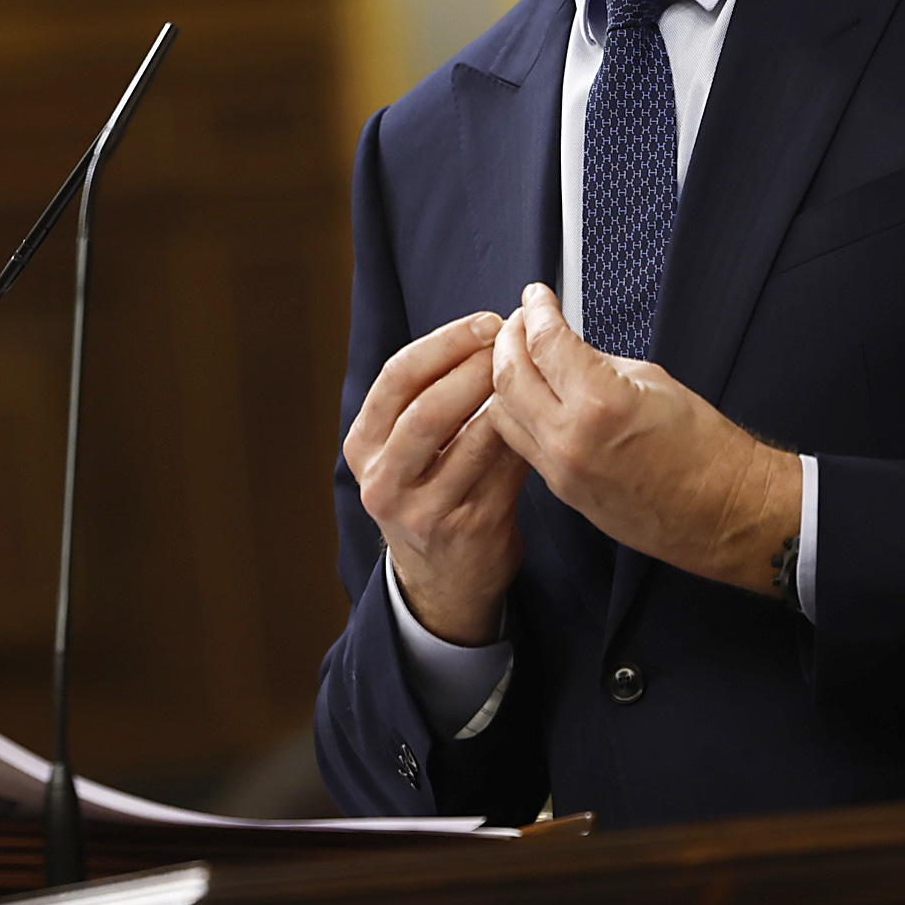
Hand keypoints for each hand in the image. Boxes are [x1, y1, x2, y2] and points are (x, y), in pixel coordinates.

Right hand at [346, 311, 531, 644]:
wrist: (441, 582)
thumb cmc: (428, 496)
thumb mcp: (401, 453)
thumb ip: (426, 401)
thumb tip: (486, 337)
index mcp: (363, 447)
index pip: (397, 378)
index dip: (445, 342)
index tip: (484, 323)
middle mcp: (384, 481)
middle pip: (429, 409)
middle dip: (476, 367)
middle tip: (514, 343)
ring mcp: (424, 510)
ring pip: (472, 440)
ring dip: (507, 400)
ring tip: (532, 374)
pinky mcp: (468, 529)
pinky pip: (504, 471)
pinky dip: (524, 438)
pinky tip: (541, 419)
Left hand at [485, 285, 800, 594]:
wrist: (724, 511)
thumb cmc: (706, 450)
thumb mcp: (653, 381)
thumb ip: (597, 361)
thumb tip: (565, 347)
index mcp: (599, 402)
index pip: (545, 341)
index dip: (537, 309)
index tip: (537, 296)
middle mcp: (570, 439)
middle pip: (508, 374)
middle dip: (509, 338)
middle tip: (523, 320)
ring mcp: (561, 471)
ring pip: (502, 413)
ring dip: (504, 377)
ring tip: (521, 357)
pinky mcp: (562, 492)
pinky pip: (521, 445)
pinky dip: (518, 413)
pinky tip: (531, 397)